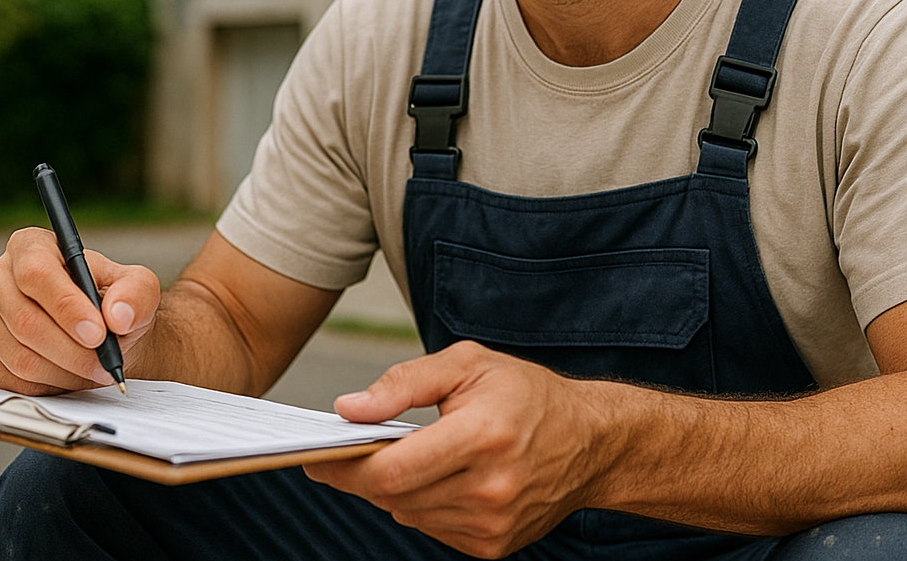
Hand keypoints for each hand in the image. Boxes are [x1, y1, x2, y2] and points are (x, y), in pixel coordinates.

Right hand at [0, 227, 161, 393]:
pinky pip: (13, 381)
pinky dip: (50, 385)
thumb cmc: (115, 302)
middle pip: (25, 321)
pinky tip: (72, 374)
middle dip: (72, 350)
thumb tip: (118, 315)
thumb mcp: (138, 287)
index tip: (98, 333)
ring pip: (20, 357)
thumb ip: (136, 293)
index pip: (36, 274)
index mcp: (30, 246)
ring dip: (66, 371)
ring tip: (96, 368)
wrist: (103, 334)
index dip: (67, 307)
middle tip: (105, 362)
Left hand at [303, 341, 621, 558]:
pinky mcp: (494, 547)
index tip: (315, 455)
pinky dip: (423, 504)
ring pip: (407, 514)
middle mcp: (490, 488)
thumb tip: (349, 408)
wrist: (591, 442)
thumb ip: (404, 382)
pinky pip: (432, 528)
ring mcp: (493, 524)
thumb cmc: (526, 394)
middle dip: (364, 472)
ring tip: (415, 455)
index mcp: (482, 436)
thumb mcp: (468, 363)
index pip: (392, 469)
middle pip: (393, 495)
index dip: (344, 465)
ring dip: (396, 488)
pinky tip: (444, 477)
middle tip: (357, 446)